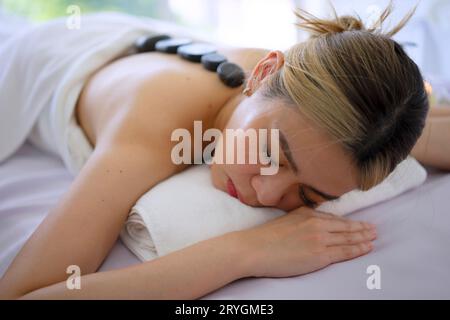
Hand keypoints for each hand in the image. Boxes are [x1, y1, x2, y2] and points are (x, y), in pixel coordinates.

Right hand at [238, 207, 376, 277]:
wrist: (254, 249)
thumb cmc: (265, 237)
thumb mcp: (286, 219)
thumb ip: (302, 218)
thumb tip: (313, 220)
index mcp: (307, 214)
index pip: (334, 218)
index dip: (349, 222)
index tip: (359, 223)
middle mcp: (316, 223)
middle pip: (345, 226)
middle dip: (362, 228)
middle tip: (374, 229)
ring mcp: (319, 238)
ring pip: (348, 238)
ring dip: (363, 237)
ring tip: (374, 237)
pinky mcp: (320, 254)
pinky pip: (344, 251)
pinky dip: (358, 249)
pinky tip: (367, 247)